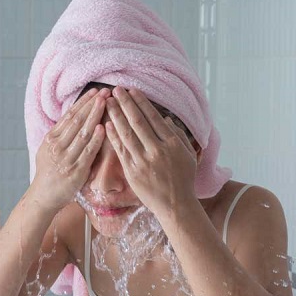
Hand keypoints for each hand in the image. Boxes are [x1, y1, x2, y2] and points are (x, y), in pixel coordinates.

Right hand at [32, 87, 107, 211]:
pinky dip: (95, 139)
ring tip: (106, 103)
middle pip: (77, 120)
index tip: (95, 91)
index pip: (70, 115)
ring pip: (82, 132)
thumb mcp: (52, 149)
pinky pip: (87, 151)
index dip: (83, 102)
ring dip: (95, 116)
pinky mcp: (76, 170)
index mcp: (52, 138)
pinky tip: (103, 128)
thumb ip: (63, 136)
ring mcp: (66, 157)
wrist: (45, 195)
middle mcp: (58, 145)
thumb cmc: (52, 171)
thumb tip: (77, 119)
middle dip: (92, 104)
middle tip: (105, 91)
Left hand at [104, 86, 198, 217]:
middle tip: (116, 90)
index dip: (142, 103)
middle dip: (126, 103)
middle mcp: (158, 150)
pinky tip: (106, 123)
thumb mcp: (189, 156)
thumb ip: (179, 136)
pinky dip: (113, 135)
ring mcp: (143, 161)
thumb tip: (166, 119)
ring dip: (116, 115)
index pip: (154, 118)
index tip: (133, 91)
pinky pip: (120, 149)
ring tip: (108, 102)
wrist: (176, 205)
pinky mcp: (132, 171)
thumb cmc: (184, 180)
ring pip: (126, 133)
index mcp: (173, 144)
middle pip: (138, 122)